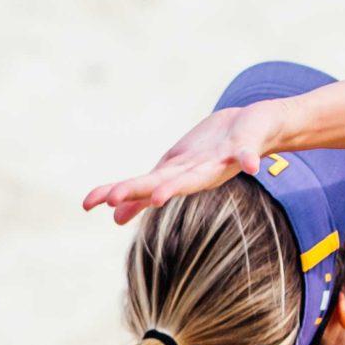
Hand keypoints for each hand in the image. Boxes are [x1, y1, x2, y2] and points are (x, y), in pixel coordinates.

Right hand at [81, 102, 284, 223]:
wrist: (257, 127)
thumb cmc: (213, 151)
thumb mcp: (176, 171)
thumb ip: (148, 194)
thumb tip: (114, 217)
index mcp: (178, 174)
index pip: (141, 184)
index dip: (116, 193)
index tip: (87, 203)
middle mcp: (197, 172)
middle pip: (164, 182)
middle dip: (139, 191)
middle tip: (113, 201)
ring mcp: (222, 161)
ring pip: (198, 175)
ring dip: (179, 186)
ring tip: (157, 197)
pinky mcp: (246, 146)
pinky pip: (247, 154)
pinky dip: (248, 159)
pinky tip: (250, 166)